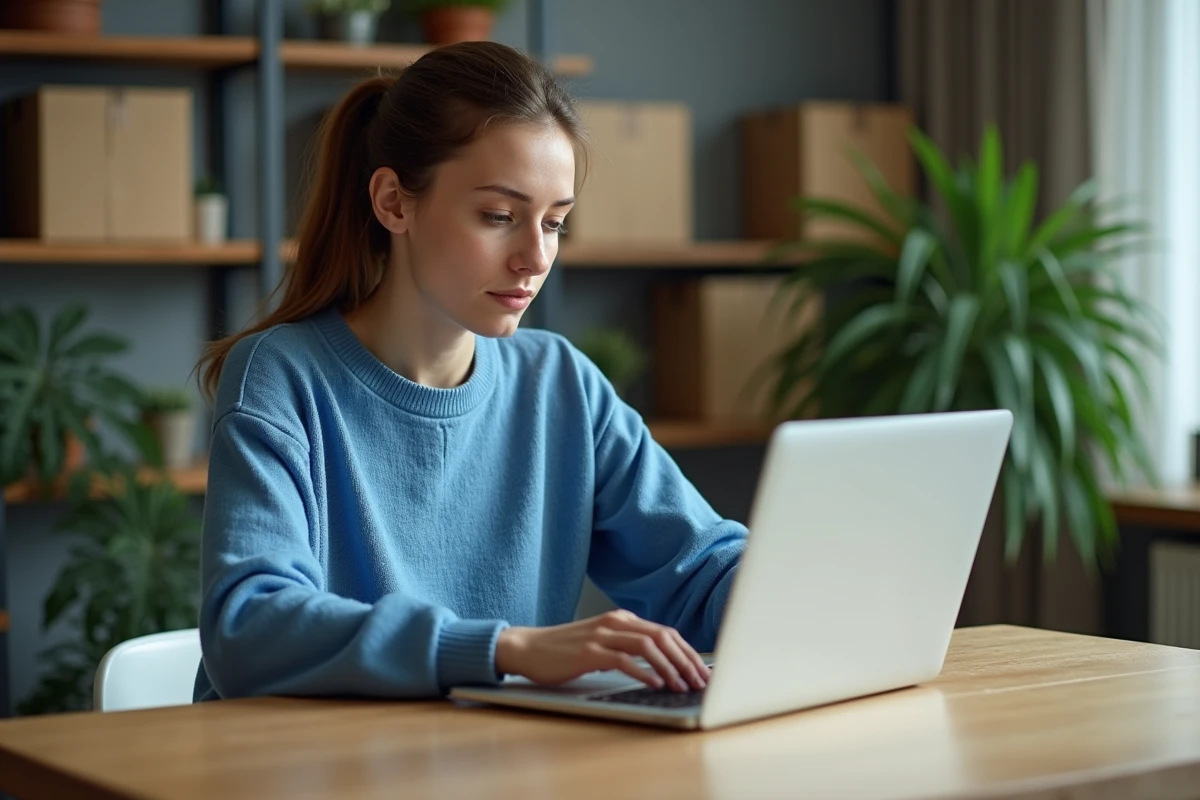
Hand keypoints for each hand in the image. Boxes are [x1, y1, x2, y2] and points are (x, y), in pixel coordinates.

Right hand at [494, 610, 709, 691]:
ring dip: (669, 667)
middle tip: (699, 681)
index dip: (688, 652)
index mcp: (622, 619)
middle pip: (662, 637)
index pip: (666, 632)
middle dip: (686, 660)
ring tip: (680, 685)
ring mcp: (601, 635)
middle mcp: (615, 622)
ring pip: (647, 646)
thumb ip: (627, 647)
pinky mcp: (588, 651)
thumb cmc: (565, 650)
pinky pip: (622, 659)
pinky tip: (654, 684)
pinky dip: (643, 672)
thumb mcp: (602, 643)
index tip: (702, 671)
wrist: (528, 647)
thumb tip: (661, 666)